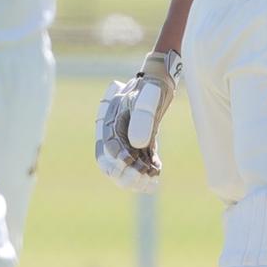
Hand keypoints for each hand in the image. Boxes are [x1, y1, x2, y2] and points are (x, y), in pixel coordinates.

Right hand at [95, 50, 182, 191]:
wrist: (159, 81)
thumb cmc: (150, 87)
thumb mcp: (147, 98)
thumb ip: (142, 118)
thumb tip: (137, 144)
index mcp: (109, 123)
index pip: (107, 149)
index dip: (118, 161)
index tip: (132, 167)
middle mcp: (115, 134)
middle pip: (112, 163)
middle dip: (125, 176)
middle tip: (141, 182)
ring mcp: (128, 140)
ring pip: (126, 166)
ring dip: (136, 177)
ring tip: (151, 185)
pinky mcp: (141, 144)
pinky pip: (140, 161)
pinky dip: (147, 170)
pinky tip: (157, 173)